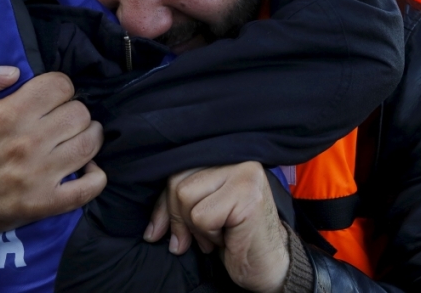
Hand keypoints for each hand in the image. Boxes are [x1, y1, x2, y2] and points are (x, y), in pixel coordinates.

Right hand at [0, 60, 105, 247]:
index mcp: (9, 114)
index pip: (61, 85)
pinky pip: (89, 187)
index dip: (58, 87)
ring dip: (88, 136)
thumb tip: (14, 72)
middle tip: (60, 119)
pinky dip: (96, 176)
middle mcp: (28, 143)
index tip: (49, 97)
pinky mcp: (45, 203)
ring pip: (90, 143)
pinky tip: (86, 168)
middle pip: (80, 112)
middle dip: (73, 111)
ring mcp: (39, 175)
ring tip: (74, 137)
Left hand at [144, 162, 289, 292]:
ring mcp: (243, 172)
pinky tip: (230, 236)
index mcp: (222, 156)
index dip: (164, 203)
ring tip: (219, 232)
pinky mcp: (247, 194)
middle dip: (178, 217)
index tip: (158, 230)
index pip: (177, 169)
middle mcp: (235, 157)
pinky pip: (202, 216)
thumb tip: (150, 230)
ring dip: (197, 227)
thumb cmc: (235, 236)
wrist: (269, 264)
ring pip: (186, 195)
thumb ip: (176, 208)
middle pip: (177, 180)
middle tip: (199, 237)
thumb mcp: (199, 214)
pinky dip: (210, 235)